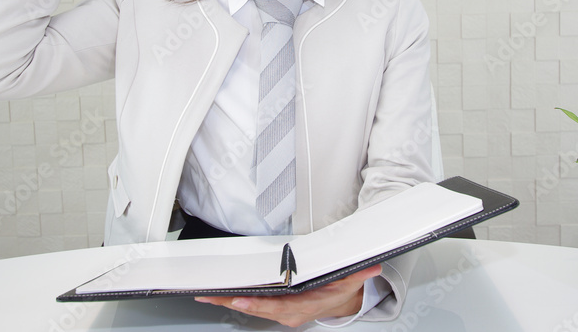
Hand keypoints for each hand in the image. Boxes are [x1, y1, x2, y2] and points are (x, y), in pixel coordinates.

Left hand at [195, 264, 381, 327]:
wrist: (340, 304)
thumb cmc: (339, 292)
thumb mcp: (351, 282)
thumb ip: (359, 274)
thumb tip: (370, 266)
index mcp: (303, 307)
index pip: (278, 307)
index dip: (259, 304)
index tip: (242, 298)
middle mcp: (288, 312)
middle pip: (256, 308)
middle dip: (232, 301)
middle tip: (211, 294)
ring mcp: (279, 310)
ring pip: (249, 307)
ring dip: (227, 300)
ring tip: (206, 293)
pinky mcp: (273, 306)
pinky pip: (250, 303)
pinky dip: (233, 298)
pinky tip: (218, 294)